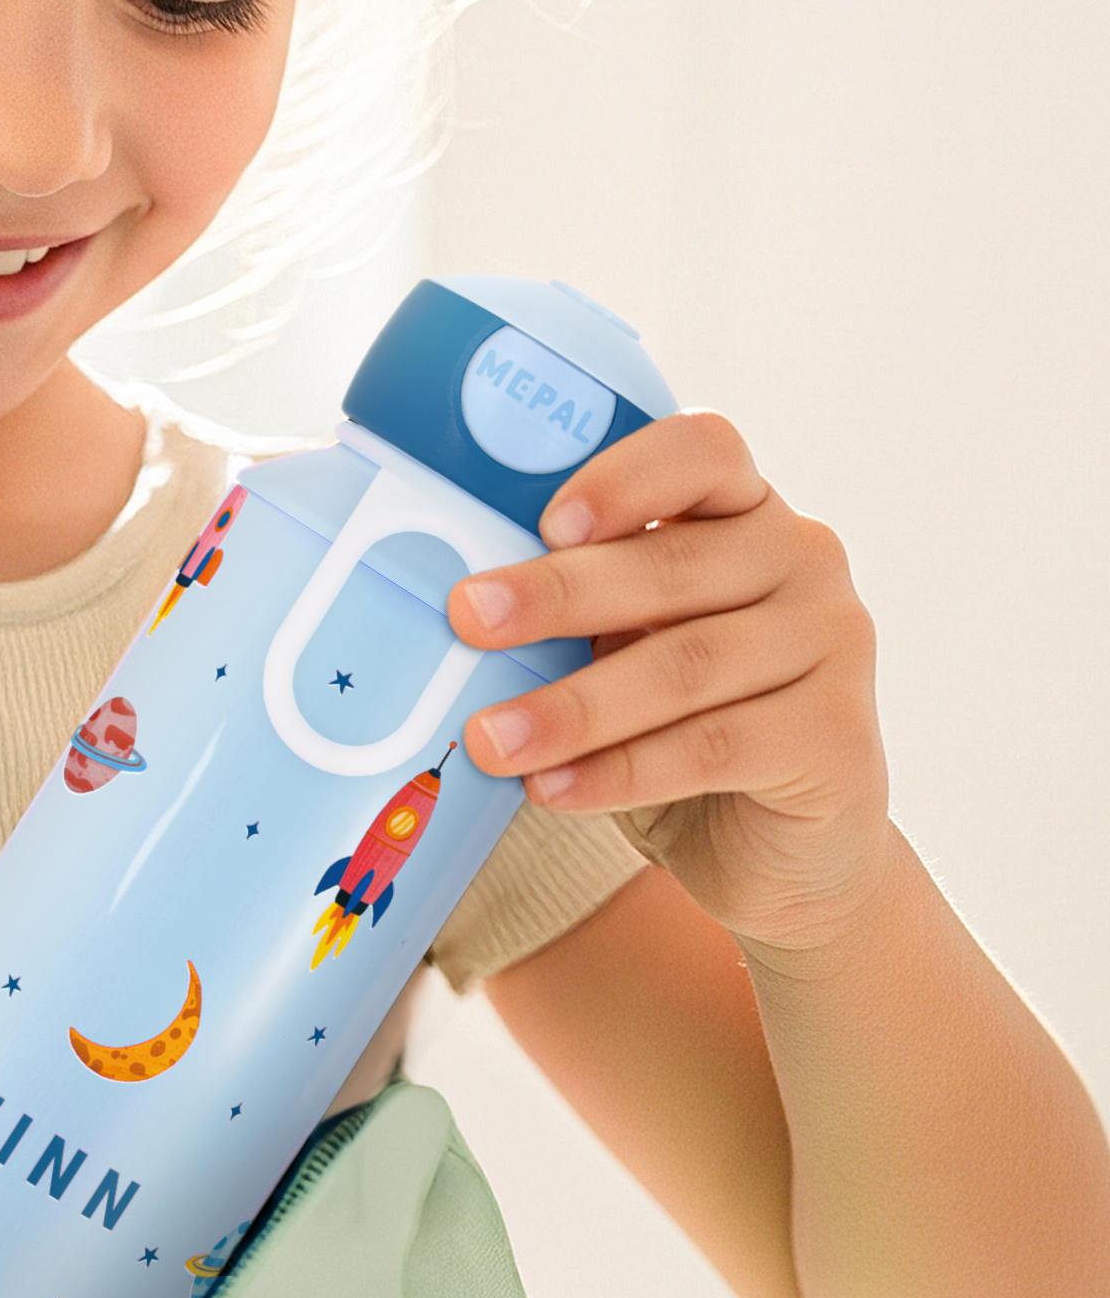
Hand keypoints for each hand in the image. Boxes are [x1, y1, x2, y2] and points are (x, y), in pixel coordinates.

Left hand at [447, 411, 891, 951]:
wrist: (783, 846)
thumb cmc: (678, 723)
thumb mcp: (625, 646)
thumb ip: (578, 609)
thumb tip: (463, 606)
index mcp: (744, 512)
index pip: (703, 451)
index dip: (627, 477)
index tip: (549, 521)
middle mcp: (803, 559)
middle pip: (673, 564)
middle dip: (557, 594)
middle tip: (468, 619)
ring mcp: (832, 643)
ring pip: (684, 665)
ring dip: (573, 705)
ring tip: (491, 739)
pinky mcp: (836, 735)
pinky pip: (712, 747)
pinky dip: (620, 771)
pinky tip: (553, 788)